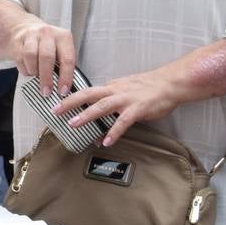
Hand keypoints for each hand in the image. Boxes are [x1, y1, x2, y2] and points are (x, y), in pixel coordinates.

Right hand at [8, 17, 76, 98]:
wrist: (24, 29)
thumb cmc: (46, 45)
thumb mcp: (59, 50)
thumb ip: (63, 66)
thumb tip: (64, 88)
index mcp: (63, 37)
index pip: (67, 59)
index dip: (66, 77)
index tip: (63, 91)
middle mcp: (48, 34)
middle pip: (47, 57)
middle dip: (46, 78)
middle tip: (46, 91)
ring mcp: (32, 35)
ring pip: (31, 56)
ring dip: (34, 71)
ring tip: (36, 77)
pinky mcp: (18, 40)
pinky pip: (20, 58)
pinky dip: (25, 69)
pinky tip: (28, 71)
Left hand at [57, 68, 180, 145]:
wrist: (170, 83)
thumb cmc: (148, 88)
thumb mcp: (125, 91)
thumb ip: (111, 103)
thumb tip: (98, 117)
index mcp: (111, 87)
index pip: (87, 90)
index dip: (70, 96)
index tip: (56, 102)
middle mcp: (116, 91)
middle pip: (88, 94)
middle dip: (70, 103)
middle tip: (55, 111)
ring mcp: (126, 99)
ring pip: (102, 106)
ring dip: (86, 115)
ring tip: (73, 125)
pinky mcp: (138, 108)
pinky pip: (123, 121)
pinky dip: (113, 131)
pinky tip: (105, 141)